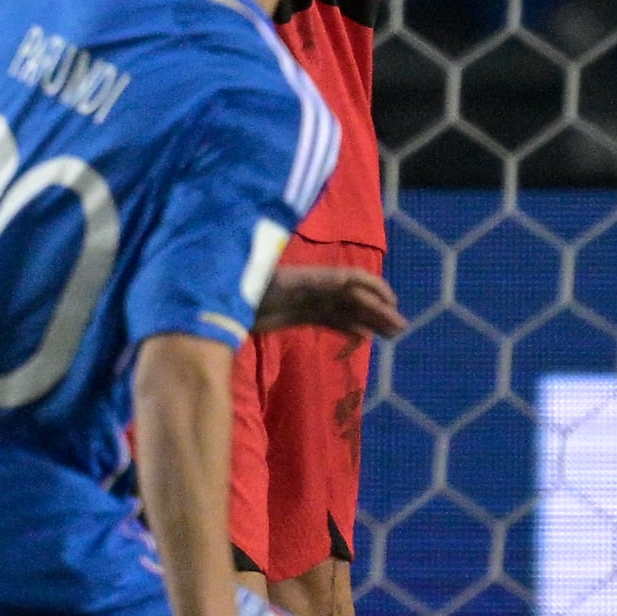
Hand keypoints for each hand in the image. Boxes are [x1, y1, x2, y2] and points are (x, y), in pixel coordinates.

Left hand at [253, 263, 406, 343]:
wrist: (215, 303)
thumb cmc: (238, 290)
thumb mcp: (259, 285)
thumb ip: (281, 283)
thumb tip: (301, 280)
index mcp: (309, 278)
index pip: (349, 279)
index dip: (373, 289)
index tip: (392, 304)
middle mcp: (312, 288)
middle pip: (353, 297)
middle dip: (378, 310)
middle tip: (401, 328)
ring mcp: (306, 301)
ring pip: (345, 309)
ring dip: (369, 319)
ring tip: (391, 334)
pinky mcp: (297, 314)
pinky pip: (329, 320)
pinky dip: (348, 327)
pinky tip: (363, 337)